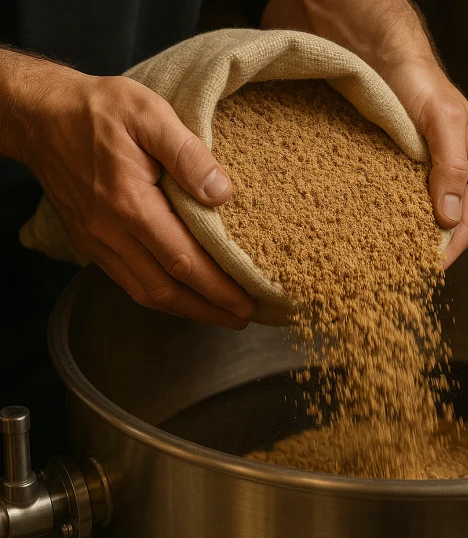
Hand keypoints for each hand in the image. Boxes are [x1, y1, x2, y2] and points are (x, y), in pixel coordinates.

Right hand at [3, 54, 253, 327]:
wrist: (39, 115)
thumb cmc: (98, 110)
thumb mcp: (149, 114)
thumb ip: (188, 154)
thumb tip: (222, 194)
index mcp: (130, 204)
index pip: (183, 261)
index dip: (218, 287)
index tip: (247, 302)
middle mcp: (110, 233)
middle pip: (166, 290)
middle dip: (208, 309)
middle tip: (243, 317)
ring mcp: (96, 241)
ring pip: (145, 292)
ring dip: (186, 308)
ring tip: (220, 313)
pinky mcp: (89, 242)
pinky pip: (128, 281)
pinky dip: (160, 294)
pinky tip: (183, 294)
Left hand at [262, 0, 467, 267]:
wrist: (367, 40)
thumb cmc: (416, 74)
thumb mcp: (442, 119)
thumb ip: (451, 167)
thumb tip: (449, 219)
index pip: (464, 226)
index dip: (445, 253)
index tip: (421, 274)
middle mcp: (440, 178)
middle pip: (434, 230)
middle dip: (416, 255)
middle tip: (391, 277)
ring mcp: (409, 175)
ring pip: (404, 221)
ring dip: (389, 243)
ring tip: (367, 262)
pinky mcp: (379, 167)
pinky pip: (375, 203)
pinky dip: (365, 221)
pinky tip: (348, 232)